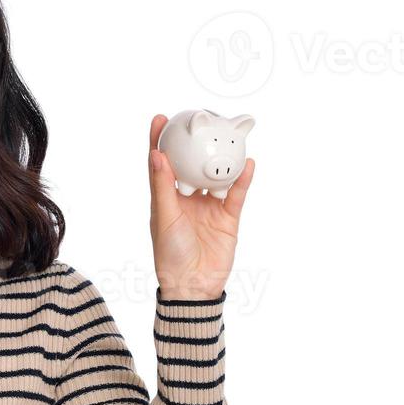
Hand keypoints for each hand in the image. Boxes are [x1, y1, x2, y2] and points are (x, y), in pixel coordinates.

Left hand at [146, 113, 254, 299]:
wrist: (193, 286)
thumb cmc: (170, 254)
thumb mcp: (163, 216)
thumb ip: (162, 186)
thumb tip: (156, 154)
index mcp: (166, 198)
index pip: (162, 164)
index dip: (160, 141)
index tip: (161, 118)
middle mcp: (188, 198)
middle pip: (192, 164)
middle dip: (195, 143)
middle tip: (200, 118)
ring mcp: (209, 206)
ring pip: (216, 175)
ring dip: (221, 157)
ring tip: (227, 133)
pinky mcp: (228, 217)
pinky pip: (236, 193)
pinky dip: (242, 178)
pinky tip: (247, 162)